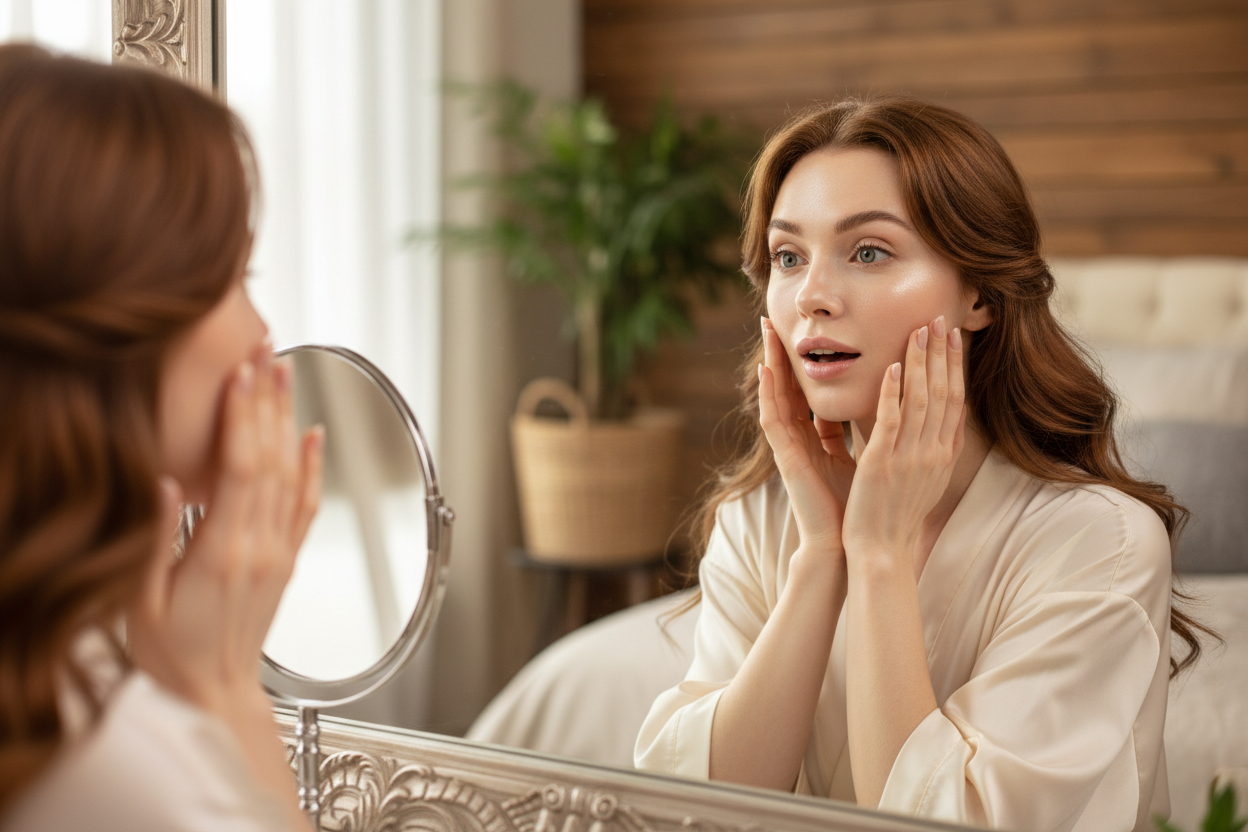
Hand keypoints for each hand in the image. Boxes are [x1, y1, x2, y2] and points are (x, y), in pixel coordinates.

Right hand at [129, 345, 322, 712]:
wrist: (213, 696)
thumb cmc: (170, 655)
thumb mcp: (140, 601)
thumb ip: (155, 541)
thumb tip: (165, 482)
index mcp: (222, 555)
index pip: (240, 470)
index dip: (241, 417)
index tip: (239, 374)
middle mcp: (260, 548)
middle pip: (271, 460)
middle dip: (267, 401)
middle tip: (266, 352)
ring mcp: (278, 553)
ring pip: (292, 476)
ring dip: (288, 421)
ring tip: (285, 375)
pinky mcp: (286, 561)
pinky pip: (307, 506)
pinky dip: (313, 467)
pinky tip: (314, 436)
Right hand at [757, 317, 854, 554]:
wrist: (849, 541)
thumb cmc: (855, 504)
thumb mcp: (861, 456)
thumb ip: (858, 431)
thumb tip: (878, 404)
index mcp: (815, 437)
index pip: (805, 391)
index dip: (802, 362)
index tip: (802, 334)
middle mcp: (798, 438)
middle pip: (786, 386)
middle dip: (781, 353)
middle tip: (773, 319)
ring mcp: (789, 447)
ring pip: (776, 395)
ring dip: (769, 362)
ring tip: (766, 331)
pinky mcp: (786, 458)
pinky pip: (774, 420)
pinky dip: (769, 394)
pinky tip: (767, 370)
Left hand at [842, 316, 964, 570]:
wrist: (882, 552)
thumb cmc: (895, 517)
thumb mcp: (923, 480)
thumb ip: (928, 451)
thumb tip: (936, 428)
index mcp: (942, 455)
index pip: (955, 401)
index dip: (954, 367)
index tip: (953, 338)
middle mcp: (933, 452)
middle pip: (944, 393)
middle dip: (942, 354)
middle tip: (940, 319)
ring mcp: (910, 457)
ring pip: (921, 400)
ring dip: (922, 363)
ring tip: (920, 330)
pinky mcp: (882, 463)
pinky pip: (891, 421)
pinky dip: (894, 392)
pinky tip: (893, 367)